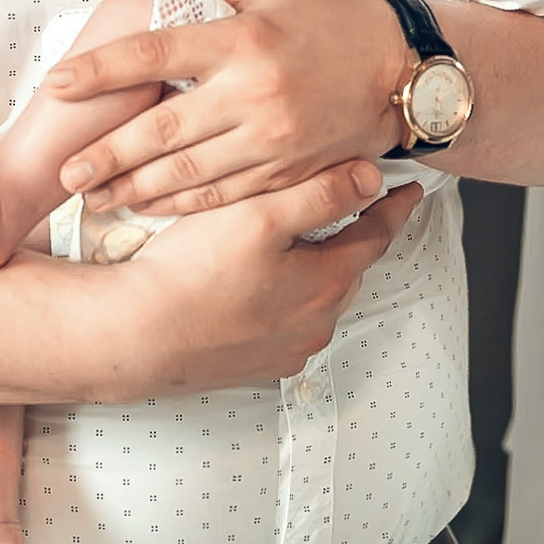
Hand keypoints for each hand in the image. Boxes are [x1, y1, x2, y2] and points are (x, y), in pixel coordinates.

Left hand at [43, 0, 410, 215]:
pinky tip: (150, 209)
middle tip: (65, 171)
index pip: (155, 52)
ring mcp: (272, 138)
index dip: (101, 70)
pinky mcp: (287, 172)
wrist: (400, 71)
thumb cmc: (327, 22)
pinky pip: (225, 194)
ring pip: (189, 172)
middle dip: (106, 154)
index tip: (58, 85)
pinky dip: (182, 205)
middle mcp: (254, 92)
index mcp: (244, 38)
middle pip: (163, 129)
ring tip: (93, 198)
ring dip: (135, 189)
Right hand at [96, 163, 424, 395]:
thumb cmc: (190, 273)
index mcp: (327, 285)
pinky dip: (282, 297)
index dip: (393, 206)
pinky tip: (256, 280)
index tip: (410, 188)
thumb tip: (371, 178)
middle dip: (349, 233)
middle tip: (347, 202)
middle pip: (346, 266)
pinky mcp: (255, 365)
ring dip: (312, 267)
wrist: (133, 334)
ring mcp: (286, 350)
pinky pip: (284, 322)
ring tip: (295, 238)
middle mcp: (316, 324)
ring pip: (314, 295)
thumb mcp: (261, 216)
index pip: (377, 236)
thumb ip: (323, 194)